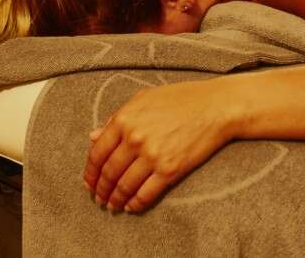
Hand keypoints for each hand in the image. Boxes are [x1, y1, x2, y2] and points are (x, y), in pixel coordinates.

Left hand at [83, 79, 236, 212]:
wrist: (215, 106)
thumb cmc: (181, 99)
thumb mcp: (143, 99)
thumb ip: (116, 118)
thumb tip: (93, 136)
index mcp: (124, 119)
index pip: (97, 153)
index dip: (90, 172)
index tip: (89, 182)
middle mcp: (134, 138)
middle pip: (109, 173)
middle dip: (101, 190)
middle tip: (98, 199)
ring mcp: (152, 155)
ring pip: (124, 186)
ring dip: (115, 199)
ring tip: (113, 206)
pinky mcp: (170, 170)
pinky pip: (146, 193)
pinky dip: (135, 204)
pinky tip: (131, 206)